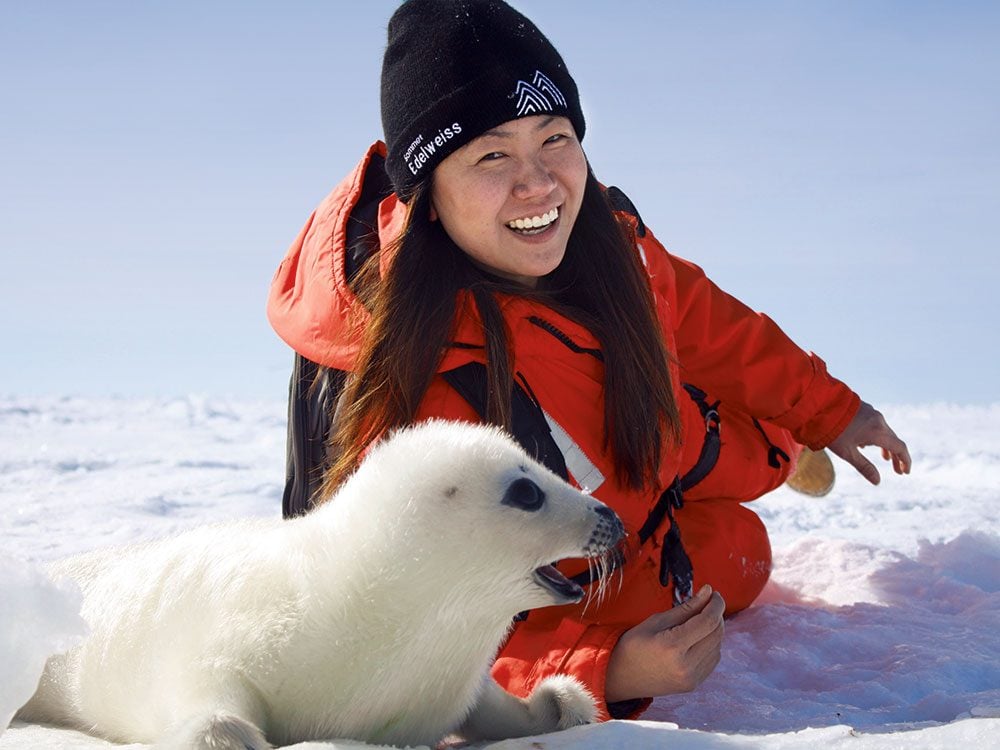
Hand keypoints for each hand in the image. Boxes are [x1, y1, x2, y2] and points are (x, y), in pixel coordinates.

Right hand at [605, 585, 723, 702]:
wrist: (620, 677)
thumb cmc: (633, 646)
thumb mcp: (656, 620)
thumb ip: (686, 608)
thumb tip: (708, 592)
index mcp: (673, 647)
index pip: (708, 622)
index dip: (716, 604)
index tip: (714, 594)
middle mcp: (686, 666)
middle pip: (717, 634)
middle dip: (716, 614)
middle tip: (708, 603)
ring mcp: (691, 678)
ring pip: (718, 646)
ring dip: (714, 630)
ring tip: (699, 620)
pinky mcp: (693, 684)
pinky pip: (712, 660)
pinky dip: (710, 645)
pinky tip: (698, 638)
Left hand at [827, 401, 911, 484]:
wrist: (818, 406)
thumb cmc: (832, 431)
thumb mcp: (847, 453)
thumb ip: (864, 467)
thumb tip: (878, 481)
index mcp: (878, 432)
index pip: (900, 447)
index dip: (905, 461)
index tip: (905, 472)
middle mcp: (878, 420)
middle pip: (893, 439)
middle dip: (896, 456)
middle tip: (896, 470)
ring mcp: (871, 412)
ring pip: (884, 431)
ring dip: (885, 445)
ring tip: (884, 457)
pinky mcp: (863, 408)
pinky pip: (875, 424)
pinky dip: (876, 436)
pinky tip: (865, 443)